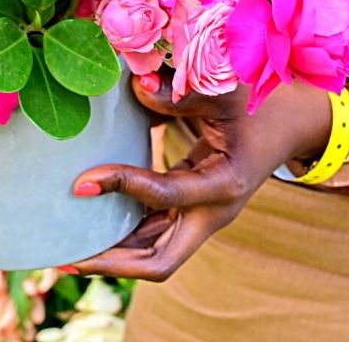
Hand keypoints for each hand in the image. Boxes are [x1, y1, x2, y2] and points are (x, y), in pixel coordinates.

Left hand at [71, 73, 329, 281]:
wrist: (283, 121)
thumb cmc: (253, 101)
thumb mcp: (222, 90)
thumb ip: (179, 91)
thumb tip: (135, 86)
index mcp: (224, 184)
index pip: (164, 197)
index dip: (122, 187)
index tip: (82, 181)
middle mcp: (213, 212)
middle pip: (159, 259)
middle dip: (113, 262)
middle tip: (65, 256)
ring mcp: (203, 216)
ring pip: (154, 253)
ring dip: (114, 254)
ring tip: (68, 248)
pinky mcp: (193, 210)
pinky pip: (155, 233)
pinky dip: (125, 235)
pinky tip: (93, 225)